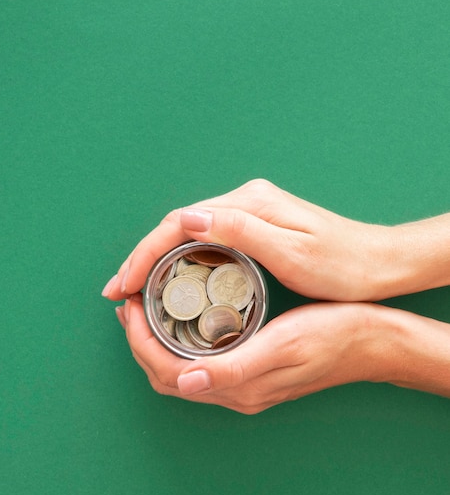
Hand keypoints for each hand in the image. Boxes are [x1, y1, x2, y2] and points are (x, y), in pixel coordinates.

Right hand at [103, 179, 396, 301]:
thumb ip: (241, 230)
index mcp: (248, 204)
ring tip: (132, 290)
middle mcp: (242, 202)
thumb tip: (187, 217)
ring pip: (184, 235)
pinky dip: (176, 262)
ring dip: (153, 261)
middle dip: (140, 259)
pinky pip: (201, 243)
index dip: (145, 253)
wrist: (378, 263)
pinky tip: (167, 281)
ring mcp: (246, 214)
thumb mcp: (294, 251)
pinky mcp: (251, 229)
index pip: (180, 223)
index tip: (123, 283)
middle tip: (116, 291)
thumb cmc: (342, 263)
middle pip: (175, 227)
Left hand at [117, 296, 392, 413]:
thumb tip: (185, 382)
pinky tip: (179, 322)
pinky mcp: (249, 376)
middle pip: (166, 376)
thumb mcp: (285, 344)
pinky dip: (177, 346)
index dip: (140, 341)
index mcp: (239, 387)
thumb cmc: (333, 335)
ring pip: (179, 373)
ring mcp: (242, 388)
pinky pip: (198, 367)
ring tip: (146, 310)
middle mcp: (235, 393)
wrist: (371, 342)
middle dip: (139, 342)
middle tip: (131, 304)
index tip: (131, 306)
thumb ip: (235, 368)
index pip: (168, 371)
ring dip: (155, 344)